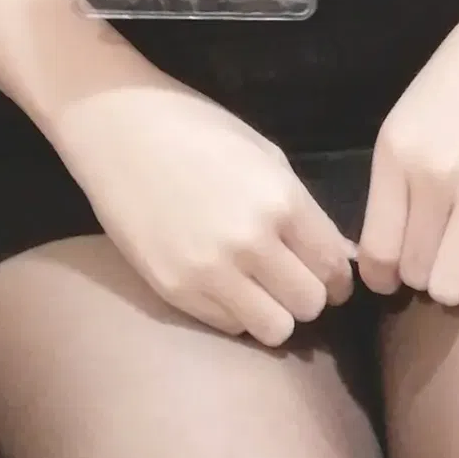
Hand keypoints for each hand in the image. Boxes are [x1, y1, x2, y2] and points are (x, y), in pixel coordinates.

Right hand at [49, 71, 357, 345]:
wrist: (120, 130)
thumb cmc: (198, 129)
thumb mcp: (264, 156)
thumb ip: (302, 209)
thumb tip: (339, 257)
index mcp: (280, 199)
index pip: (334, 265)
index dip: (337, 273)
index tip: (328, 271)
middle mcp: (252, 241)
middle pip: (311, 303)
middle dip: (309, 292)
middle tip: (292, 276)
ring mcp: (211, 272)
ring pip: (276, 328)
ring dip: (276, 310)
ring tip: (260, 287)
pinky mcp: (176, 292)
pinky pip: (230, 326)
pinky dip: (236, 310)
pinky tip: (224, 281)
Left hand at [356, 0, 458, 306]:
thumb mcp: (410, 115)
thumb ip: (395, 178)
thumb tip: (383, 251)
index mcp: (394, 152)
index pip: (376, 251)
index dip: (383, 275)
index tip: (395, 273)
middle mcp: (431, 178)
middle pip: (414, 273)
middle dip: (422, 271)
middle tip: (440, 249)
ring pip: (451, 286)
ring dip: (457, 278)